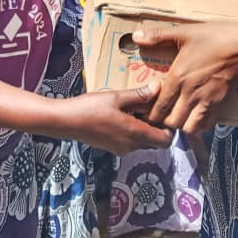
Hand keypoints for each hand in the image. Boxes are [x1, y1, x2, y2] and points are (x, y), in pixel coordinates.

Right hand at [57, 85, 172, 155]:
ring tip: (137, 108)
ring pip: (143, 142)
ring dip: (145, 128)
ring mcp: (121, 149)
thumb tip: (159, 87)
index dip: (170, 128)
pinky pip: (132, 142)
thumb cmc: (90, 108)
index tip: (166, 112)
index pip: (166, 140)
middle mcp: (131, 146)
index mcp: (135, 133)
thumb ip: (139, 95)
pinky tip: (124, 115)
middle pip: (155, 142)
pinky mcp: (113, 148)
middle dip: (158, 127)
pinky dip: (134, 131)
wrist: (66, 122)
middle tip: (152, 107)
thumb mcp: (116, 97)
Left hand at [132, 22, 237, 133]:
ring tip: (177, 117)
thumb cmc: (214, 36)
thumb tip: (136, 36)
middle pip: (172, 122)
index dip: (150, 114)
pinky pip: (206, 124)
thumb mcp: (184, 32)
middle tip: (161, 116)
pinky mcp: (220, 103)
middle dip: (164, 122)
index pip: (159, 106)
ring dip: (181, 125)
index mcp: (178, 77)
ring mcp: (206, 100)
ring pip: (189, 128)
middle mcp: (190, 93)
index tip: (146, 112)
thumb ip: (158, 36)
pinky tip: (195, 116)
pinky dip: (199, 124)